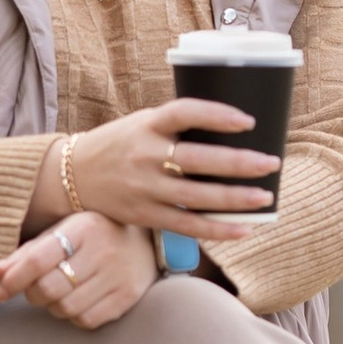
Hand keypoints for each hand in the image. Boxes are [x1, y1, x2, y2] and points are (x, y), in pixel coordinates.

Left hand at [0, 210, 159, 327]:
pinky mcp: (127, 297)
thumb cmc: (91, 236)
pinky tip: (78, 300)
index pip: (37, 259)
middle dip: (32, 294)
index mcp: (83, 227)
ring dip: (53, 306)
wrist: (146, 243)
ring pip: (65, 308)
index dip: (13, 279)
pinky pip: (86, 320)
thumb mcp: (60, 234)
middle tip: (34, 289)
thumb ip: (26, 254)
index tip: (0, 292)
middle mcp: (103, 250)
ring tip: (59, 292)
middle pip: (49, 288)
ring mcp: (118, 276)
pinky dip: (74, 316)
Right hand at [22, 98, 270, 245]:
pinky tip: (244, 229)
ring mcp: (144, 188)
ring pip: (197, 197)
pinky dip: (218, 229)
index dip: (217, 115)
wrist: (71, 175)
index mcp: (146, 125)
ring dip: (236, 199)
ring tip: (266, 197)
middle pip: (198, 160)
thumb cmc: (118, 145)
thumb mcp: (141, 124)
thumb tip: (230, 129)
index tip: (248, 121)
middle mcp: (145, 155)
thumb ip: (176, 127)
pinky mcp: (145, 214)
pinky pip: (187, 225)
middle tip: (271, 163)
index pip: (185, 113)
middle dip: (239, 163)